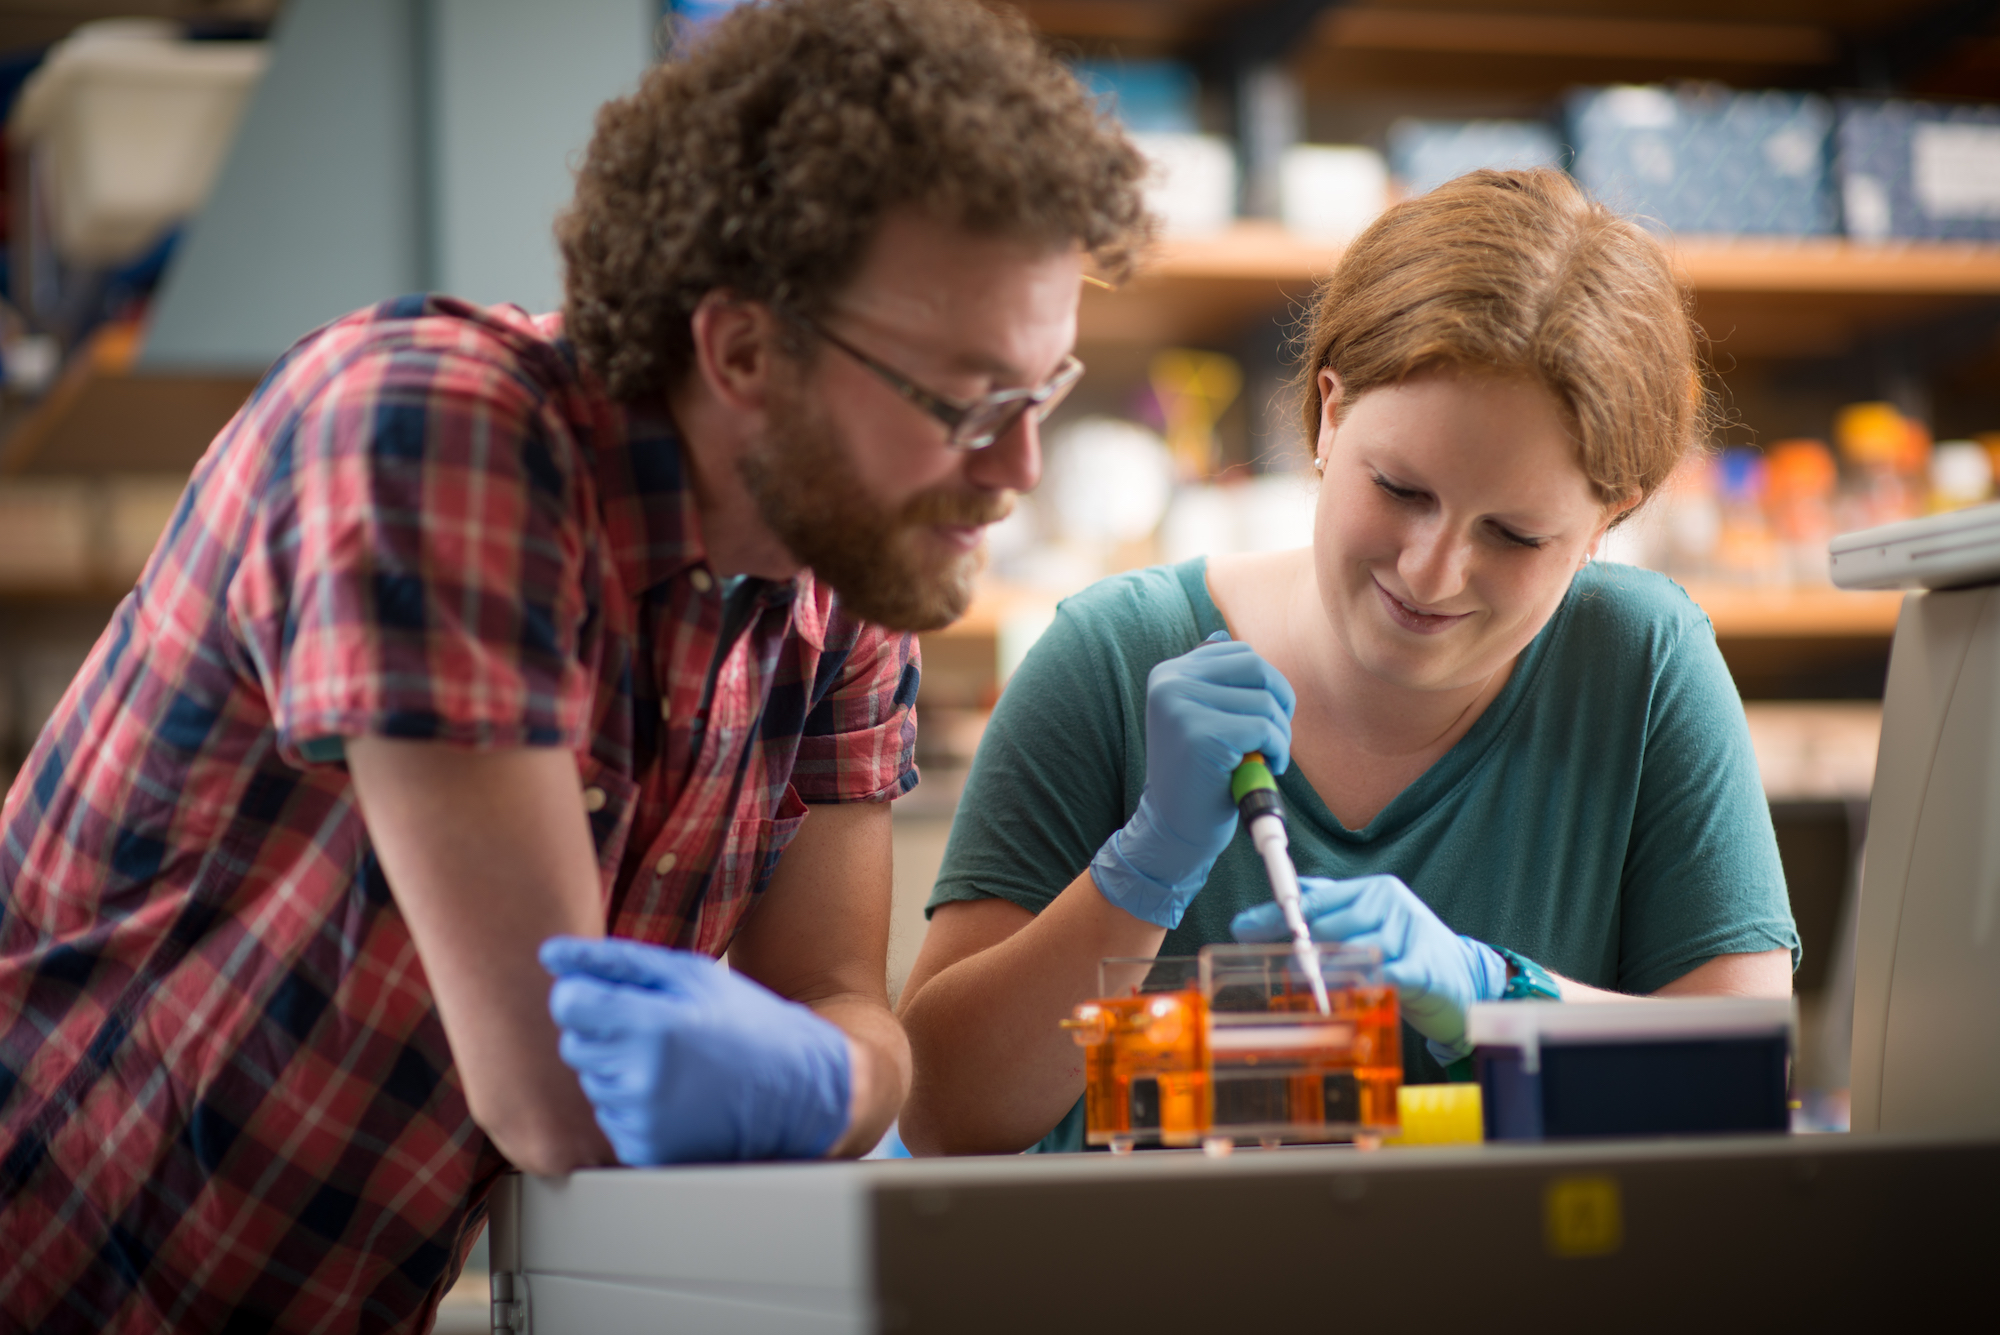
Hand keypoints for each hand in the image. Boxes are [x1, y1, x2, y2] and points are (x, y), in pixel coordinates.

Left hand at [541, 936, 851, 1164]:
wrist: (797, 1091)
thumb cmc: (743, 1021)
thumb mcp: (690, 975)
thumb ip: (615, 961)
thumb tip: (549, 953)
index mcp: (655, 1025)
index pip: (567, 1004)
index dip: (584, 995)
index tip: (610, 996)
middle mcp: (644, 1079)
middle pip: (574, 1044)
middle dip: (604, 1032)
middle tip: (656, 1029)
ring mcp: (645, 1121)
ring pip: (591, 1082)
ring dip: (619, 1069)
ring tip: (672, 1063)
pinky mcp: (647, 1152)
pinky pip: (610, 1117)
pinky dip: (633, 1104)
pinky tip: (675, 1094)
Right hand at [1091, 632, 1294, 928]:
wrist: (1174, 829)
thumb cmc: (1198, 775)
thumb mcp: (1196, 717)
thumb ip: (1208, 679)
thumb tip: (1222, 637)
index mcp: (1169, 673)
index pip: (1241, 652)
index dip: (1267, 686)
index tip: (1261, 720)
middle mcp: (1169, 682)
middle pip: (1257, 667)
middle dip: (1279, 703)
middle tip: (1273, 739)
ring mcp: (1181, 706)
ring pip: (1266, 701)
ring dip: (1280, 734)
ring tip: (1263, 759)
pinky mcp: (1201, 734)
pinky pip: (1265, 728)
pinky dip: (1277, 751)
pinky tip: (1264, 768)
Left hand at [1230, 874, 1507, 1062]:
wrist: (1465, 981)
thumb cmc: (1406, 951)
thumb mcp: (1368, 923)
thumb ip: (1331, 908)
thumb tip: (1284, 898)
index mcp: (1373, 890)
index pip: (1316, 899)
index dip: (1276, 914)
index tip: (1243, 927)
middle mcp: (1391, 905)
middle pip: (1331, 926)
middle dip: (1301, 951)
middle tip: (1284, 970)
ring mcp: (1410, 934)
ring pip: (1353, 953)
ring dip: (1328, 974)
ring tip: (1314, 990)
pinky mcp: (1425, 968)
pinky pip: (1382, 978)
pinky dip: (1361, 989)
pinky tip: (1347, 999)